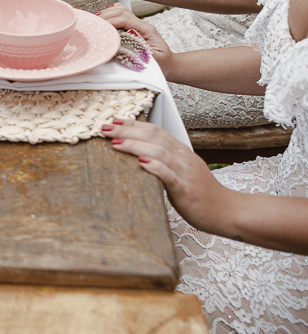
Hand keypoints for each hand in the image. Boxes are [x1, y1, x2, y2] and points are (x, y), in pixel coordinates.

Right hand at [97, 3, 174, 75]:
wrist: (169, 65)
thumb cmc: (161, 64)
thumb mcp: (152, 59)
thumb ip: (139, 50)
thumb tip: (121, 43)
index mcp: (147, 30)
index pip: (125, 19)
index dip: (110, 22)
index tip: (99, 29)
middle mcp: (142, 24)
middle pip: (120, 10)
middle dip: (105, 16)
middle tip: (94, 26)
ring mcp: (138, 24)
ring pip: (120, 9)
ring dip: (106, 14)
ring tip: (96, 23)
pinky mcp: (133, 27)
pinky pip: (120, 15)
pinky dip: (110, 15)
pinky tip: (103, 22)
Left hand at [101, 118, 231, 234]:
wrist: (227, 212)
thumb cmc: (202, 194)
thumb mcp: (182, 171)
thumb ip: (165, 161)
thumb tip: (142, 155)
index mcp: (181, 152)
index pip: (155, 131)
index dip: (134, 124)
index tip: (114, 121)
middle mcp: (182, 157)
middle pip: (153, 137)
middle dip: (127, 130)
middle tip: (105, 128)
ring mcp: (185, 172)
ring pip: (158, 152)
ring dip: (135, 146)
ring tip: (116, 143)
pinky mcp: (185, 189)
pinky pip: (169, 175)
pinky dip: (155, 167)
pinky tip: (141, 162)